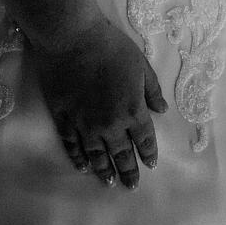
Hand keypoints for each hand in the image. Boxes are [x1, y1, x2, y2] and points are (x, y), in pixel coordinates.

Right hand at [30, 16, 167, 189]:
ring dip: (104, 170)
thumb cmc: (111, 47)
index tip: (150, 165)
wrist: (73, 39)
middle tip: (131, 185)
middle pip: (121, 153)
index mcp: (132, 110)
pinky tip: (83, 167)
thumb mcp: (141, 65)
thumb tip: (162, 110)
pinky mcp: (63, 119)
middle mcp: (109, 124)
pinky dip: (78, 158)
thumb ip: (152, 90)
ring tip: (110, 182)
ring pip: (96, 154)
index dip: (148, 153)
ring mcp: (84, 124)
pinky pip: (72, 145)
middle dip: (128, 170)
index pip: (144, 139)